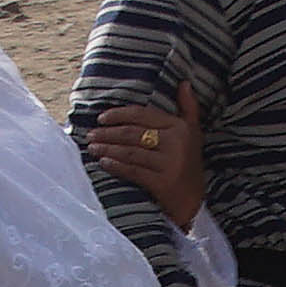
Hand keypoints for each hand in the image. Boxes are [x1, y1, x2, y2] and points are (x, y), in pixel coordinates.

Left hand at [77, 82, 208, 226]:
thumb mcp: (193, 134)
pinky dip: (116, 166)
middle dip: (108, 133)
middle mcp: (177, 143)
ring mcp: (170, 164)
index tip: (101, 118)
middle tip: (90, 135)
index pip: (143, 115)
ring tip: (92, 148)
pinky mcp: (163, 183)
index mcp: (180, 127)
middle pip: (133, 133)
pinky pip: (133, 170)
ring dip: (107, 149)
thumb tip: (184, 83)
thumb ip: (188, 108)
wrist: (195, 203)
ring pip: (130, 152)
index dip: (119, 115)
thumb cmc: (189, 165)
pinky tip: (103, 163)